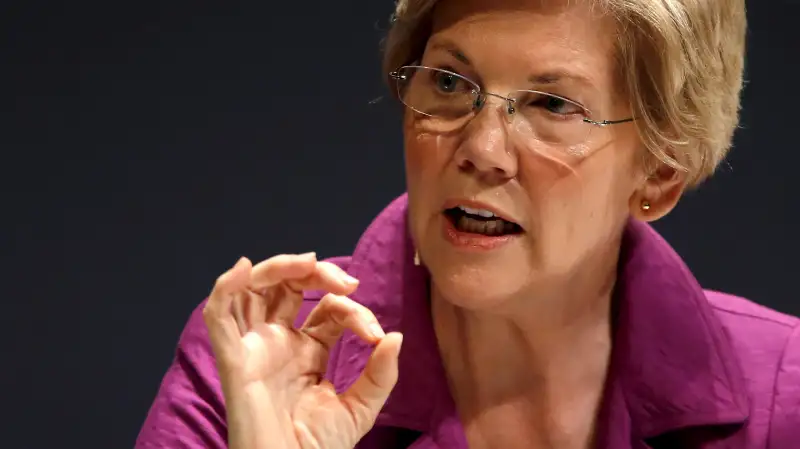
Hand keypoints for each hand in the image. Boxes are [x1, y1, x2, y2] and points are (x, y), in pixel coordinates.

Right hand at [203, 253, 402, 448]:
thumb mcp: (360, 408)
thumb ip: (379, 374)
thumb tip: (395, 336)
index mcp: (306, 350)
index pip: (327, 309)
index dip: (353, 310)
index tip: (375, 335)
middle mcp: (278, 343)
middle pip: (286, 286)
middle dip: (315, 272)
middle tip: (346, 282)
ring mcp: (254, 349)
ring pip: (252, 290)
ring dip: (277, 267)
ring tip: (307, 263)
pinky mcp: (234, 361)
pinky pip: (218, 318)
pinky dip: (224, 289)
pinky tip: (242, 269)